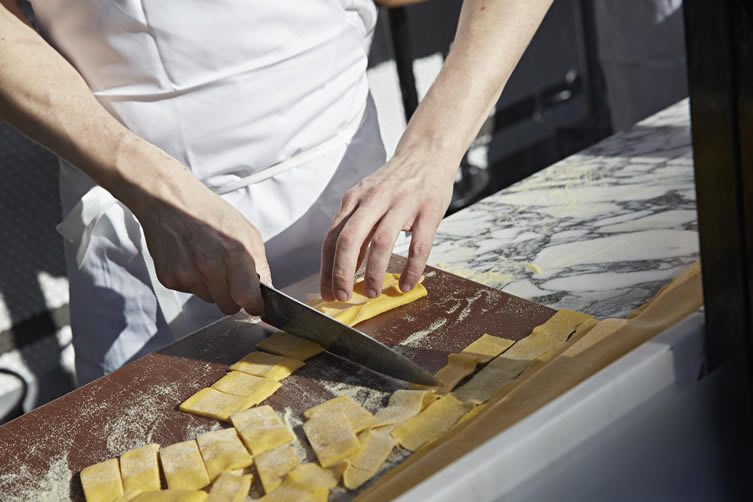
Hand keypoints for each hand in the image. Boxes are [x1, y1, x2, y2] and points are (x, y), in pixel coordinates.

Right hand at [134, 176, 270, 315]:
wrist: (169, 200)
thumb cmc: (209, 213)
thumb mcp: (246, 231)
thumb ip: (259, 263)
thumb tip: (265, 290)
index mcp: (234, 253)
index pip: (248, 297)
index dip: (254, 305)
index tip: (256, 305)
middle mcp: (210, 266)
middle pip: (229, 306)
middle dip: (233, 297)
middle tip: (229, 278)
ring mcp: (188, 274)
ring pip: (210, 300)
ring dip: (213, 288)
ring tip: (207, 261)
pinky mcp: (169, 279)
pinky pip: (191, 293)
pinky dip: (194, 282)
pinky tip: (191, 260)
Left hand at [320, 148, 454, 300]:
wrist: (427, 153)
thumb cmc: (395, 182)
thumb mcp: (367, 198)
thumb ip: (354, 227)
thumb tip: (343, 267)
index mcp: (355, 198)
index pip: (333, 237)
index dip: (328, 268)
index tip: (327, 291)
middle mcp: (374, 199)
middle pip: (350, 238)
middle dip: (342, 272)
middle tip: (344, 296)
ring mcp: (402, 203)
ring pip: (381, 242)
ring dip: (374, 272)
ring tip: (372, 292)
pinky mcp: (428, 210)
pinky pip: (418, 245)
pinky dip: (412, 269)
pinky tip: (407, 284)